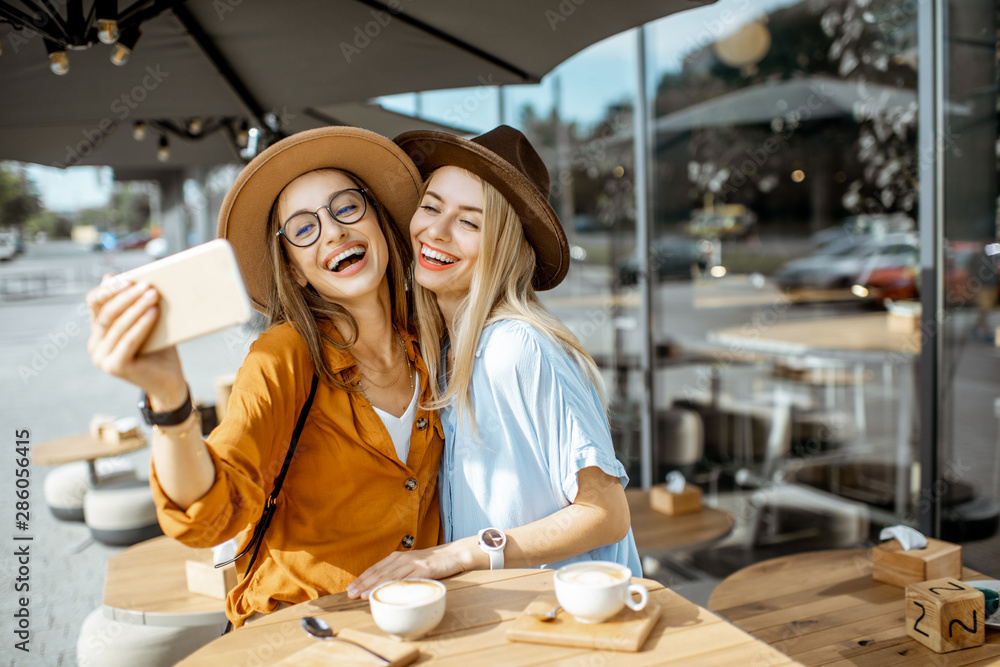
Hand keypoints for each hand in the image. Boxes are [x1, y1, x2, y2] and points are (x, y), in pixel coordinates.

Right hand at [86, 274, 185, 406]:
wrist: (170, 380)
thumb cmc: (160, 347)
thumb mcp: (148, 321)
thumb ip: (135, 302)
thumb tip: (123, 275)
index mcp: (99, 330)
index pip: (95, 302)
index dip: (109, 289)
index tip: (128, 278)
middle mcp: (96, 344)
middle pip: (107, 313)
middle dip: (127, 296)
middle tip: (147, 285)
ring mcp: (102, 357)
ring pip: (118, 326)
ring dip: (136, 308)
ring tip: (154, 295)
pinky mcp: (114, 367)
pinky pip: (128, 341)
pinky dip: (141, 325)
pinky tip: (153, 313)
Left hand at [346, 538, 479, 599]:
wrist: (454, 554)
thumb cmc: (432, 562)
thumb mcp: (412, 565)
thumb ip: (399, 572)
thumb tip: (383, 586)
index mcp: (397, 557)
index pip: (375, 568)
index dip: (362, 578)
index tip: (350, 588)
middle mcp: (402, 558)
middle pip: (378, 572)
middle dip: (362, 583)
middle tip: (349, 594)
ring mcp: (412, 563)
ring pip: (389, 576)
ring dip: (374, 586)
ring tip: (361, 595)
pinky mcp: (423, 569)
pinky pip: (406, 580)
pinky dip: (394, 586)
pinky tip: (387, 592)